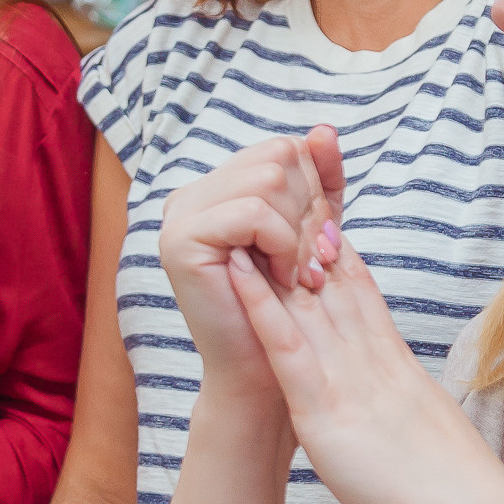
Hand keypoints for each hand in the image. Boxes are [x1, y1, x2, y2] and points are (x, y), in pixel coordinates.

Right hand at [156, 127, 345, 400]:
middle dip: (310, 212)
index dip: (315, 191)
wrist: (266, 375)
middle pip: (277, 157)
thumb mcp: (313, 232)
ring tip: (297, 274)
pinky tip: (282, 278)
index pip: (283, 148)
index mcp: (215, 189)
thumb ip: (318, 181)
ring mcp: (179, 215)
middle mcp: (189, 195)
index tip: (321, 242)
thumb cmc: (289, 309)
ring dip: (299, 232)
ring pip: (267, 180)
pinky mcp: (179, 241)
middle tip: (312, 263)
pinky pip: (252, 213)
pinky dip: (282, 244)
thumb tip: (325, 128)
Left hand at [224, 232, 503, 503]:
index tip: (324, 217)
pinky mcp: (325, 410)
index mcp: (398, 368)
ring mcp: (349, 380)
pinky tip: (238, 272)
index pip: (364, 296)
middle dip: (308, 233)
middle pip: (334, 282)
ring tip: (249, 206)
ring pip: (307, 301)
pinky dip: (261, 305)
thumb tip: (416, 420)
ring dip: (276, 253)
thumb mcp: (436, 438)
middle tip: (285, 186)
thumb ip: (416, 416)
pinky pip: (287, 346)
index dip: (340, 254)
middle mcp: (373, 361)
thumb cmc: (461, 495)